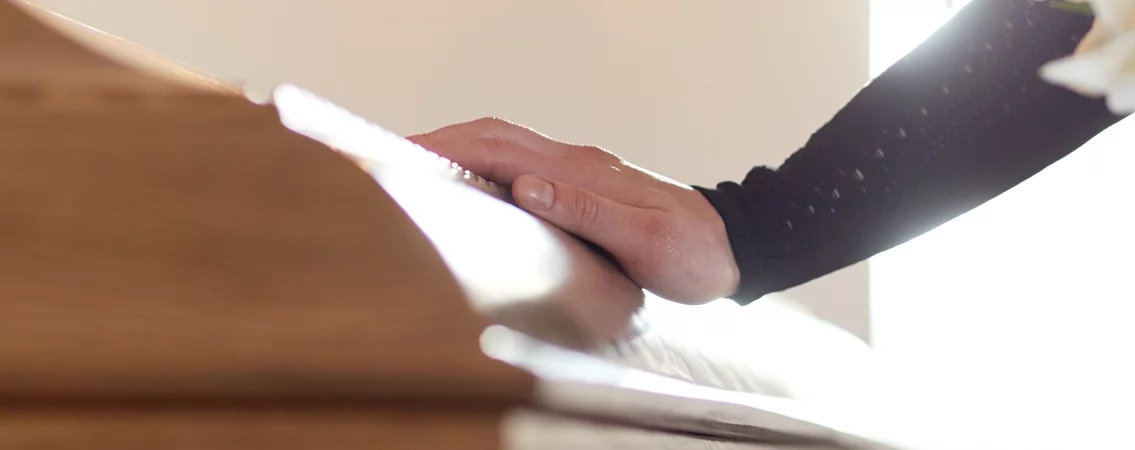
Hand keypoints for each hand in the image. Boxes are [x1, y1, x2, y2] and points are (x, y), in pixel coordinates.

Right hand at [408, 118, 738, 303]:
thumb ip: (588, 212)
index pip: (500, 148)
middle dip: (439, 144)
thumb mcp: (646, 242)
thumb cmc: (694, 255)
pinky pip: (522, 170)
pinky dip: (484, 172)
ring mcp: (580, 174)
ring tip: (413, 174)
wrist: (735, 251)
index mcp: (583, 172)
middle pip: (494, 138)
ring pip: (506, 150)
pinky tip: (467, 192)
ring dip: (459, 154)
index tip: (399, 155)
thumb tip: (526, 187)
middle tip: (385, 160)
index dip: (446, 148)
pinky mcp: (584, 191)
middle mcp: (576, 165)